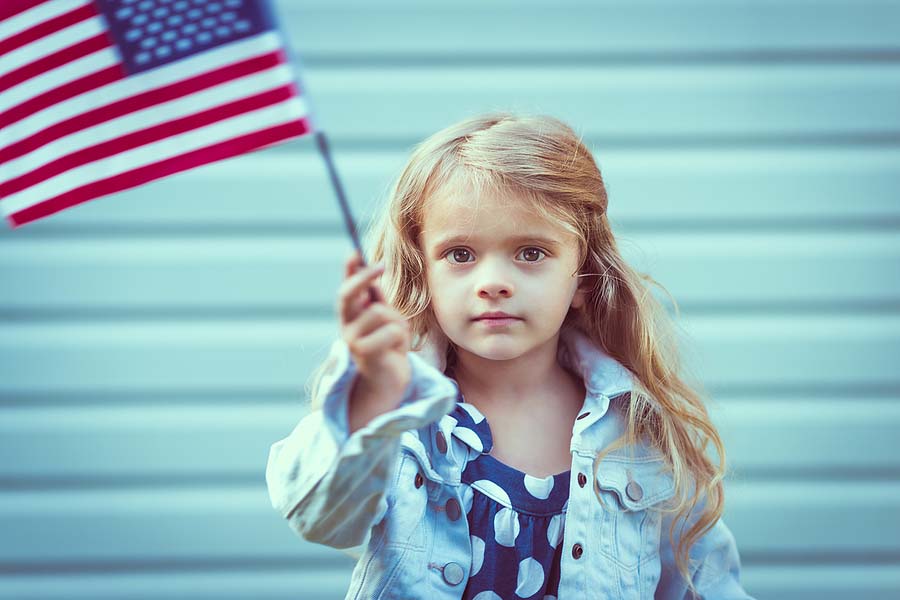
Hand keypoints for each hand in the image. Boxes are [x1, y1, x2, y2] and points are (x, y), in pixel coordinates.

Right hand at [337, 250, 411, 394]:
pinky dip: (400, 338)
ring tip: (397, 337)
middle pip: (349, 293)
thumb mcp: (385, 320)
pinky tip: (396, 350)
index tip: (355, 252)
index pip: (346, 288)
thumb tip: (373, 277)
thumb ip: (378, 301)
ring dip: (396, 322)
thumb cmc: (388, 348)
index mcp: (351, 316)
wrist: (388, 382)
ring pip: (380, 312)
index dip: (348, 271)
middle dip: (364, 277)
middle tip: (381, 266)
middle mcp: (346, 326)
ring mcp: (352, 339)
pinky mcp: (364, 353)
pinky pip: (390, 331)